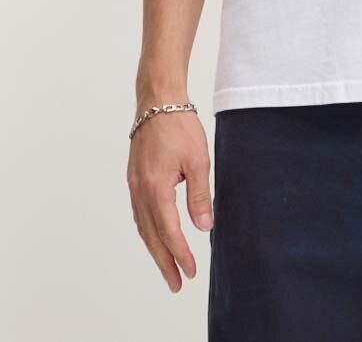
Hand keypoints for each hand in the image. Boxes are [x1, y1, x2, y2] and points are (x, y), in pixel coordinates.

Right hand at [127, 109, 212, 293]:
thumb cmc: (179, 126)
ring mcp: (134, 185)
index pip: (169, 231)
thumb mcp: (198, 160)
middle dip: (165, 261)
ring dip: (154, 249)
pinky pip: (139, 213)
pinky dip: (147, 230)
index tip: (191, 272)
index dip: (180, 254)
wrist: (157, 101)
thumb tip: (204, 227)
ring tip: (167, 266)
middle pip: (151, 236)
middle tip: (176, 283)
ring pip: (143, 227)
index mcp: (156, 189)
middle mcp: (140, 191)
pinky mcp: (134, 178)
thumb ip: (199, 195)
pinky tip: (154, 236)